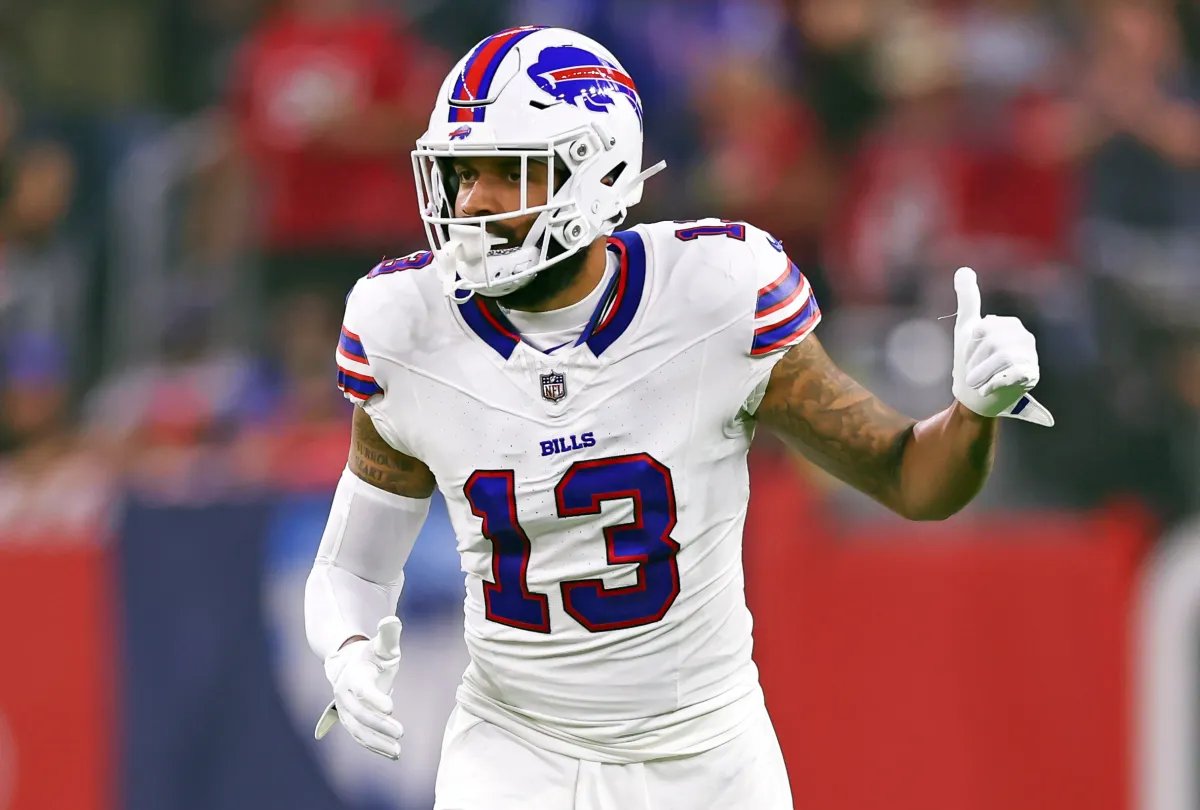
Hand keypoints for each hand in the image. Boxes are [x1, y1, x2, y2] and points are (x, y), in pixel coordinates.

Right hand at [314, 616, 404, 759]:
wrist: (351, 666)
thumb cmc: (373, 655)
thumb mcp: (383, 645)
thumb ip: (388, 634)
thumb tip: (391, 620)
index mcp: (354, 676)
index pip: (363, 690)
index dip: (375, 699)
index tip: (392, 707)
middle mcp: (345, 696)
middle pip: (360, 714)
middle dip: (380, 725)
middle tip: (401, 732)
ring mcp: (346, 711)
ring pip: (359, 731)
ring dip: (377, 742)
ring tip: (397, 751)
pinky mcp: (351, 723)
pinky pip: (361, 738)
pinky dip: (375, 747)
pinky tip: (392, 755)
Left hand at [952, 267, 1053, 426]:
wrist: (974, 397)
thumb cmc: (971, 362)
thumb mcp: (966, 327)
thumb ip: (968, 299)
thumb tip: (963, 269)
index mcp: (1011, 325)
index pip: (984, 330)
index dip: (971, 346)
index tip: (971, 356)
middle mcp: (1025, 339)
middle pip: (992, 343)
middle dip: (975, 361)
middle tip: (975, 372)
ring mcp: (1031, 358)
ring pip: (1000, 358)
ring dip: (982, 374)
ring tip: (980, 381)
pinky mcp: (1031, 377)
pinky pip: (1010, 374)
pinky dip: (992, 384)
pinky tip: (989, 389)